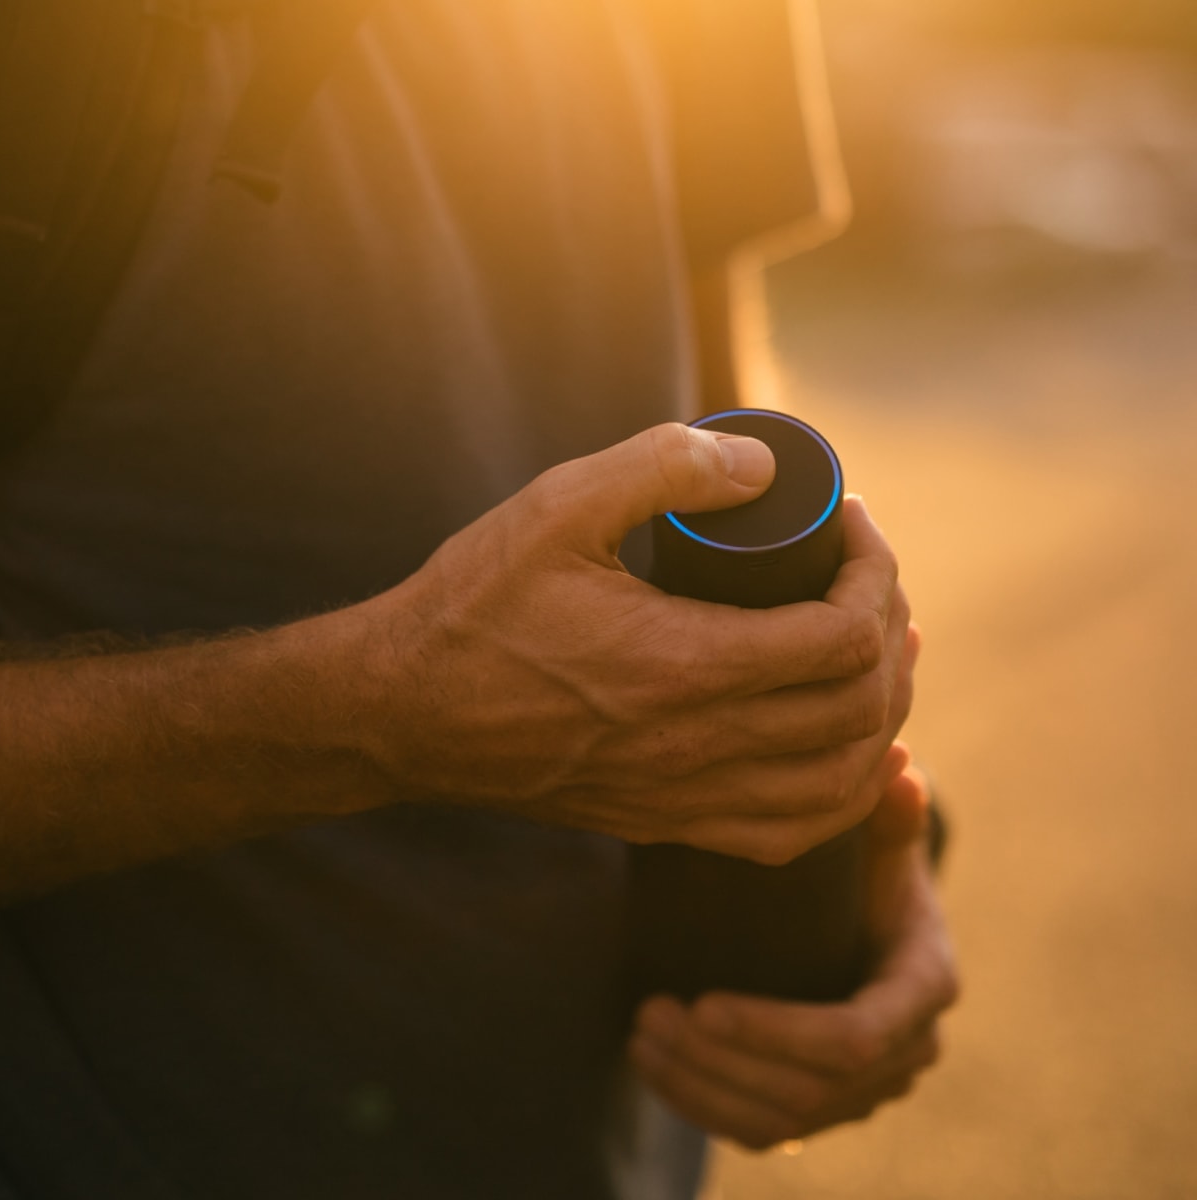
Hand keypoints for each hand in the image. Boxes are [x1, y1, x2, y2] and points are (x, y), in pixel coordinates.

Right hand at [368, 422, 915, 859]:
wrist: (405, 714)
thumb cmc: (475, 608)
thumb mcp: (557, 508)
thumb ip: (662, 467)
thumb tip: (763, 463)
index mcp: (685, 666)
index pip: (842, 636)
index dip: (874, 572)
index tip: (851, 525)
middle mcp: (699, 747)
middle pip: (859, 709)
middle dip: (890, 632)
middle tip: (869, 576)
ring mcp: (685, 798)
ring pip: (841, 782)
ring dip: (883, 714)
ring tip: (877, 651)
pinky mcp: (665, 825)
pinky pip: (792, 832)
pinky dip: (844, 791)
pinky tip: (848, 749)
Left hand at [627, 766, 958, 1147]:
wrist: (869, 910)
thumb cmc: (868, 859)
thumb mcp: (880, 833)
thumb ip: (888, 809)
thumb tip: (897, 766)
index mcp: (922, 986)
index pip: (853, 1039)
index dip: (777, 1032)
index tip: (703, 1002)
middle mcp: (905, 1053)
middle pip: (810, 1090)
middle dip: (722, 1060)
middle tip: (650, 1012)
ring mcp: (866, 1091)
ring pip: (782, 1117)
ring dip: (701, 1084)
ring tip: (639, 1032)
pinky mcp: (825, 1106)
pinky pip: (763, 1129)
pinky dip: (702, 1107)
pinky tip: (649, 1066)